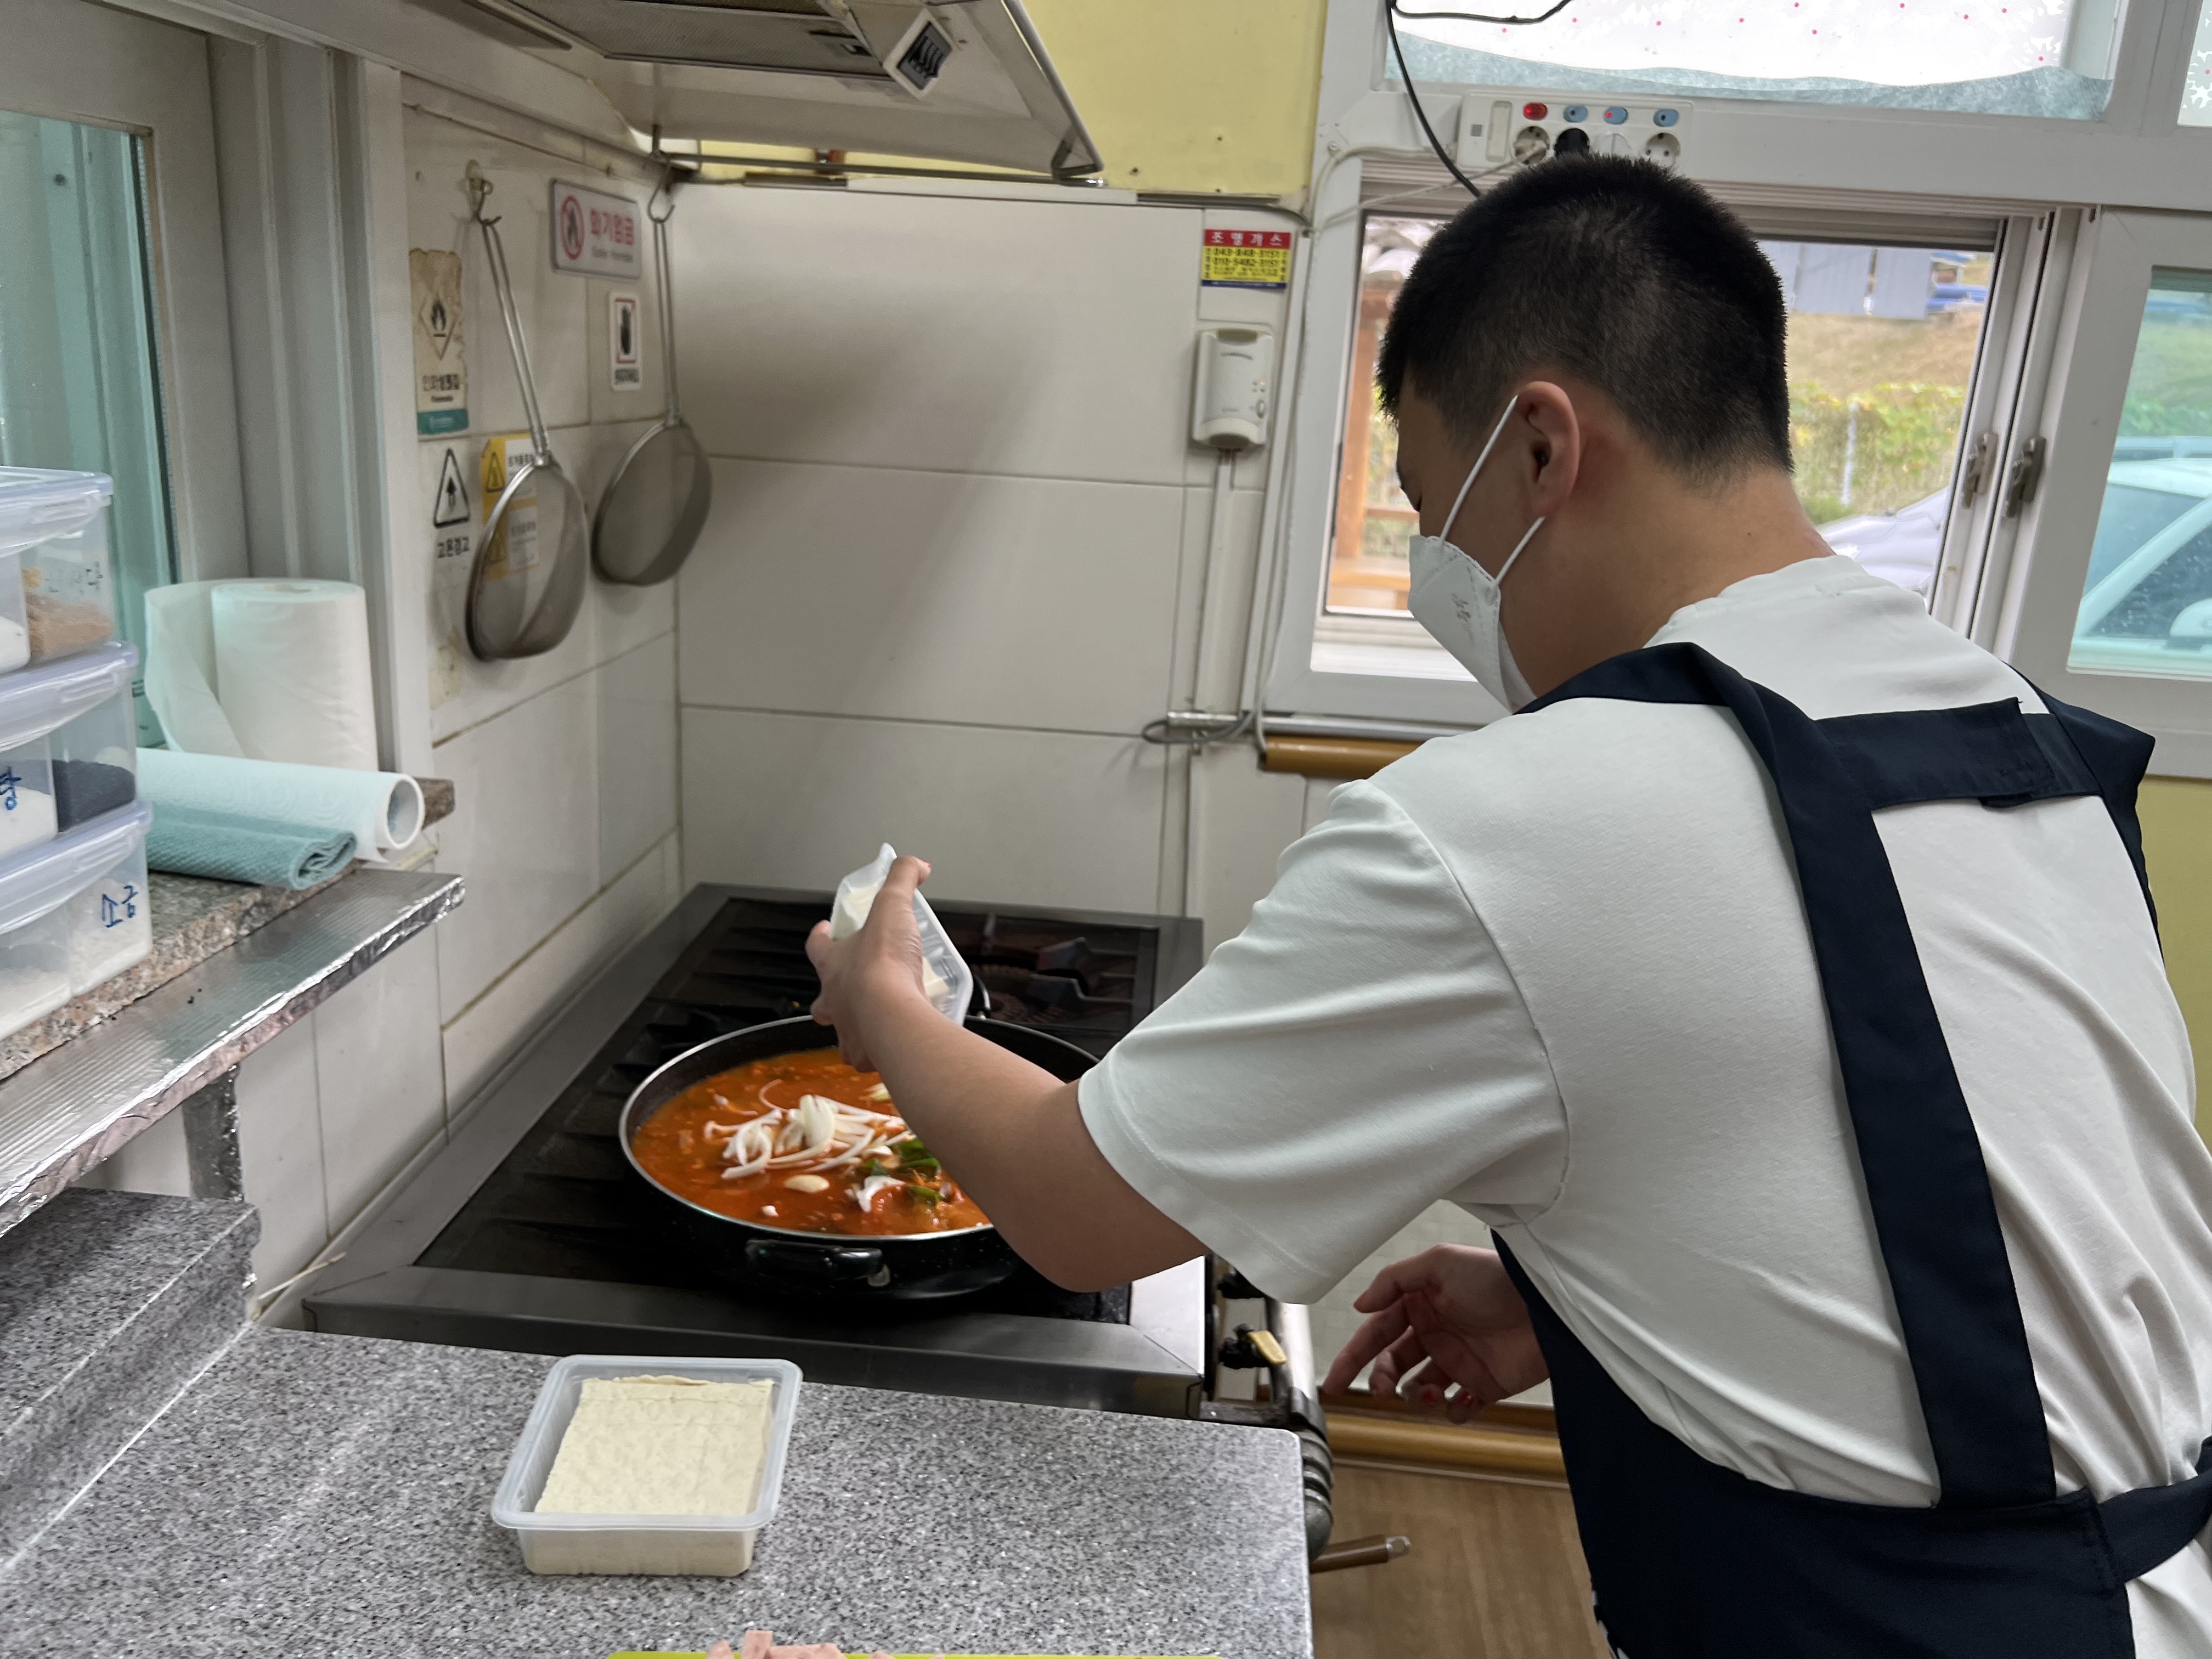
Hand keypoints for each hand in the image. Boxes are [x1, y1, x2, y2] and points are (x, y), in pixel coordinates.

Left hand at [805, 854, 936, 1071]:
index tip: (824, 930)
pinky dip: (879, 1053)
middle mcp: (834, 1002)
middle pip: (823, 1001)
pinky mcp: (868, 1056)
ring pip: (844, 1032)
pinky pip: (869, 1057)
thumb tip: (914, 863)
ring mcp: (848, 1032)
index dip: (820, 937)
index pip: (816, 948)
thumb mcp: (893, 907)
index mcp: (833, 966)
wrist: (892, 1017)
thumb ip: (902, 880)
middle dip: (834, 998)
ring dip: (857, 1028)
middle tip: (854, 991)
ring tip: (878, 1023)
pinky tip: (895, 1046)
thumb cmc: (883, 966)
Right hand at [1320, 1245, 1546, 1421]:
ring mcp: (1459, 1361)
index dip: (1353, 1359)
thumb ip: (1394, 1280)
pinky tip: (1459, 1401)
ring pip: (1420, 1391)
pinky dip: (1453, 1411)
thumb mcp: (1440, 1263)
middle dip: (1382, 1381)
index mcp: (1420, 1306)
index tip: (1335, 1383)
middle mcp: (1436, 1334)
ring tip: (1433, 1392)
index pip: (1376, 1335)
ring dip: (1417, 1397)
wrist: (1547, 1307)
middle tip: (1384, 1391)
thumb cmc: (1495, 1277)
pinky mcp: (1485, 1385)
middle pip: (1392, 1367)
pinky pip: (1459, 1408)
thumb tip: (1360, 1306)